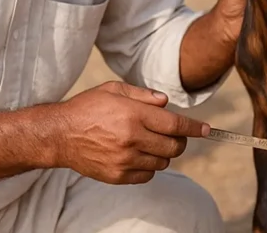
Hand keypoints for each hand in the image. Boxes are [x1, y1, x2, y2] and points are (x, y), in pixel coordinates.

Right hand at [55, 81, 209, 184]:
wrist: (60, 135)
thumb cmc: (87, 108)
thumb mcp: (114, 90)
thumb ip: (143, 95)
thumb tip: (166, 103)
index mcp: (133, 115)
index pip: (175, 125)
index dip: (194, 128)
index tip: (206, 130)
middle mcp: (131, 138)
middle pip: (173, 146)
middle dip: (180, 140)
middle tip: (174, 135)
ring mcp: (125, 160)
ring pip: (162, 162)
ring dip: (164, 153)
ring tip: (151, 142)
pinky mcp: (117, 175)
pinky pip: (147, 175)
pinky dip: (150, 166)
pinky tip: (139, 154)